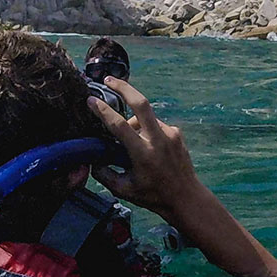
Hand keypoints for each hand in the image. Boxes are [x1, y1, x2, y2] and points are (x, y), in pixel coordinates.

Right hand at [90, 77, 276, 276]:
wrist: (186, 197)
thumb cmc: (152, 196)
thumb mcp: (123, 189)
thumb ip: (104, 174)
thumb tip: (90, 160)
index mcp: (143, 153)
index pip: (119, 125)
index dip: (103, 110)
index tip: (90, 100)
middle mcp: (158, 139)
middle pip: (141, 103)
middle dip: (124, 87)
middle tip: (108, 79)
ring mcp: (170, 134)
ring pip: (146, 117)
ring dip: (134, 122)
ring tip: (129, 140)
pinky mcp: (177, 133)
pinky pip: (155, 125)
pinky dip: (146, 130)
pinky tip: (146, 146)